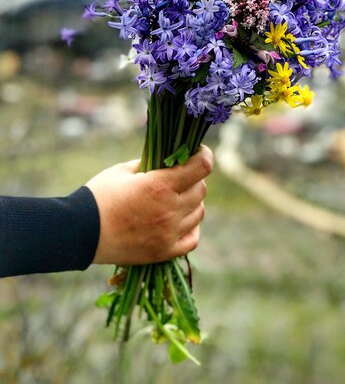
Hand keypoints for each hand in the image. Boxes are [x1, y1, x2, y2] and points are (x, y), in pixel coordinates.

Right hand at [85, 145, 212, 264]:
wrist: (79, 233)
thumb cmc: (99, 196)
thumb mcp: (123, 170)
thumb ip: (151, 163)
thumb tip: (169, 160)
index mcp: (160, 185)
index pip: (201, 166)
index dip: (204, 155)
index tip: (199, 152)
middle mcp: (170, 209)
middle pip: (201, 189)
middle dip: (193, 179)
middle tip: (179, 177)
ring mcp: (169, 233)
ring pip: (199, 212)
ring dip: (192, 202)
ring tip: (176, 199)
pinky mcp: (164, 252)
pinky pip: (193, 238)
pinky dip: (191, 227)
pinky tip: (180, 220)